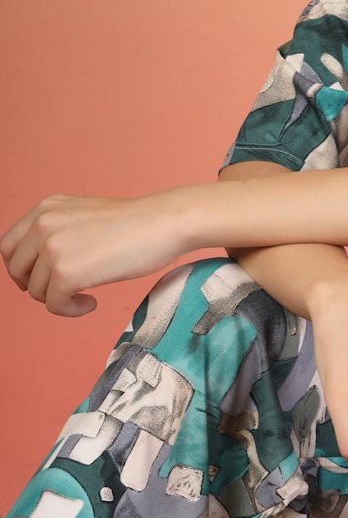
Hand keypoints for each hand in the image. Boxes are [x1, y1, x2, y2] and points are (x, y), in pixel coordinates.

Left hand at [0, 191, 189, 316]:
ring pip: (36, 290)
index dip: (20, 267)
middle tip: (60, 292)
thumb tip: (41, 263)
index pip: (9, 245)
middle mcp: (43, 224)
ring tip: (85, 295)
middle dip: (36, 285)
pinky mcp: (66, 273)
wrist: (163, 223)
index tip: (37, 278)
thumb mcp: (84, 215)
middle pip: (16, 269)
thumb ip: (58, 230)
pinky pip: (54, 304)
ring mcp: (53, 248)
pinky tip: (91, 303)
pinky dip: (71, 310)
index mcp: (46, 208)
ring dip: (58, 299)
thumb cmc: (135, 223)